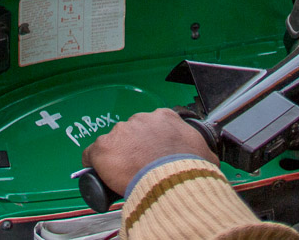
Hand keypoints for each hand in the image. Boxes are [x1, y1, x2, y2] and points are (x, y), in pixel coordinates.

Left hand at [81, 108, 218, 193]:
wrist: (173, 181)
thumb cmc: (189, 169)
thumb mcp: (204, 154)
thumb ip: (202, 152)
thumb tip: (206, 159)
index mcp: (165, 117)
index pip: (153, 125)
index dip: (151, 141)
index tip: (152, 154)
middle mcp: (141, 119)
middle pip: (132, 133)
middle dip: (135, 147)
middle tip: (140, 166)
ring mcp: (121, 131)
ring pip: (114, 143)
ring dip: (118, 155)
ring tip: (124, 174)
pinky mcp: (104, 146)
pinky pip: (92, 154)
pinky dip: (95, 163)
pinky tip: (100, 174)